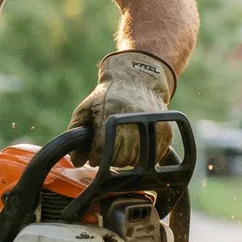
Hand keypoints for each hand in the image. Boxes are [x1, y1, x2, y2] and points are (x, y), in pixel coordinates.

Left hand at [70, 49, 174, 166]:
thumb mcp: (86, 109)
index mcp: (111, 114)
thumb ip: (76, 133)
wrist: (137, 80)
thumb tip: (76, 161)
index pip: (104, 149)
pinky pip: (153, 159)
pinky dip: (143, 156)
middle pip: (120, 159)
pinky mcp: (166, 131)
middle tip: (109, 148)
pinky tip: (136, 144)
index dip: (96, 157)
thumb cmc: (108, 97)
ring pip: (137, 161)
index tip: (94, 157)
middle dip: (111, 158)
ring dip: (127, 158)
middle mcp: (134, 120)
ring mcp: (152, 126)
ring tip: (122, 144)